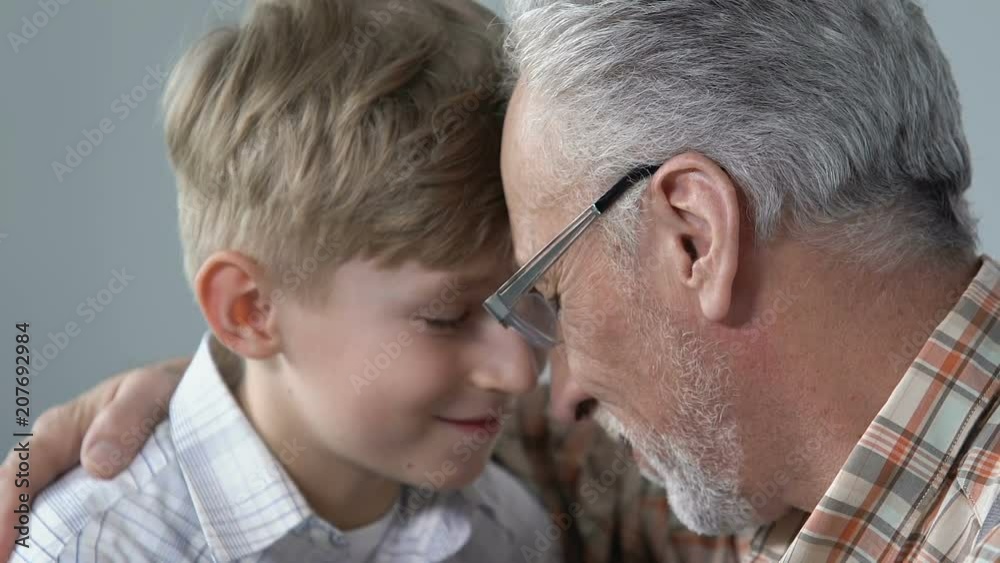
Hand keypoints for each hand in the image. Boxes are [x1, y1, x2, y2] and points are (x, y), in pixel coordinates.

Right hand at [0, 357, 187, 556]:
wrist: (202, 397)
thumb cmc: (168, 390)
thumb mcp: (152, 390)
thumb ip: (125, 418)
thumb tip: (95, 464)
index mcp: (61, 430)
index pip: (21, 471)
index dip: (6, 510)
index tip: (3, 550)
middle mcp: (61, 460)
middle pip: (25, 503)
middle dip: (13, 536)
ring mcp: (80, 484)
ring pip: (51, 520)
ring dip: (47, 544)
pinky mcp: (103, 502)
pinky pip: (82, 526)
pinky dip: (78, 545)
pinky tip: (85, 560)